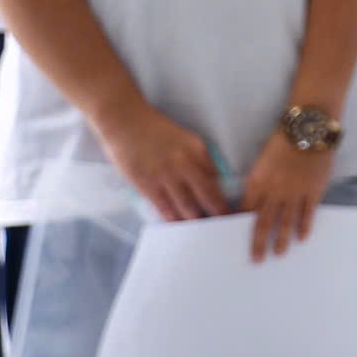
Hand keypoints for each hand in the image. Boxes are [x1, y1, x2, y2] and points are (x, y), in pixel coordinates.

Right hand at [93, 101, 224, 223]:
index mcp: (199, 150)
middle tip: (223, 230)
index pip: (218, 179)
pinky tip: (178, 227)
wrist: (126, 122)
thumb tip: (212, 181)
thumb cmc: (156, 131)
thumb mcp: (186, 140)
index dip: (223, 198)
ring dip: (195, 221)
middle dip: (217, 214)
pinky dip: (173, 219)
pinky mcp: (147, 183)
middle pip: (208, 195)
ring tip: (202, 235)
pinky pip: (164, 207)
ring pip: (187, 205)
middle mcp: (186, 163)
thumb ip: (200, 159)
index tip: (230, 213)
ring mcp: (166, 175)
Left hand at [239, 130, 335, 261]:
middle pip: (264, 222)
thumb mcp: (261, 164)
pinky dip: (305, 226)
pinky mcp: (314, 190)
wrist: (308, 129)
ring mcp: (295, 192)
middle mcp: (274, 191)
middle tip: (257, 259)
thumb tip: (251, 205)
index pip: (246, 211)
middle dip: (259, 243)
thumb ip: (257, 184)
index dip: (241, 228)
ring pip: (286, 221)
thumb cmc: (282, 143)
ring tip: (279, 253)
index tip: (237, 243)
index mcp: (257, 183)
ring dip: (281, 239)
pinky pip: (308, 213)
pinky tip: (302, 237)